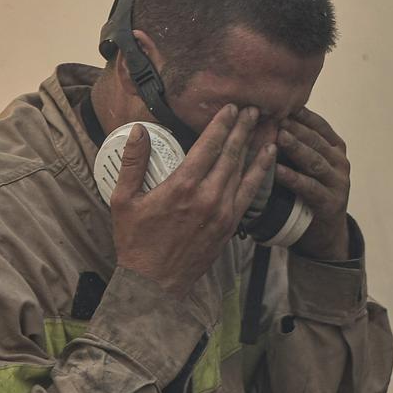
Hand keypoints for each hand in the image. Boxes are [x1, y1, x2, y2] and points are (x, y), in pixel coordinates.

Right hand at [111, 105, 276, 297]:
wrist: (154, 283)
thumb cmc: (136, 242)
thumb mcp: (124, 200)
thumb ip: (133, 163)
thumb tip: (138, 130)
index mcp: (181, 187)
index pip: (208, 146)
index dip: (221, 124)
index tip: (230, 108)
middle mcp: (207, 197)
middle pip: (231, 154)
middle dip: (242, 129)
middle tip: (253, 110)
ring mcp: (222, 212)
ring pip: (243, 171)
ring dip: (255, 146)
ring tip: (266, 127)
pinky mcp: (229, 226)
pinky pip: (249, 193)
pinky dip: (260, 173)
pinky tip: (268, 159)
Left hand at [274, 107, 350, 260]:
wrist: (324, 232)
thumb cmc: (308, 192)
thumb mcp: (306, 164)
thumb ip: (295, 144)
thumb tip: (267, 117)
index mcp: (335, 148)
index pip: (319, 125)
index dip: (301, 115)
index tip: (281, 103)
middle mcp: (340, 162)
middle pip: (316, 141)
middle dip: (296, 128)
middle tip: (275, 116)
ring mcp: (338, 183)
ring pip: (315, 161)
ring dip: (297, 148)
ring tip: (279, 136)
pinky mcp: (330, 203)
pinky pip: (310, 187)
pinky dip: (294, 178)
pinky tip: (278, 170)